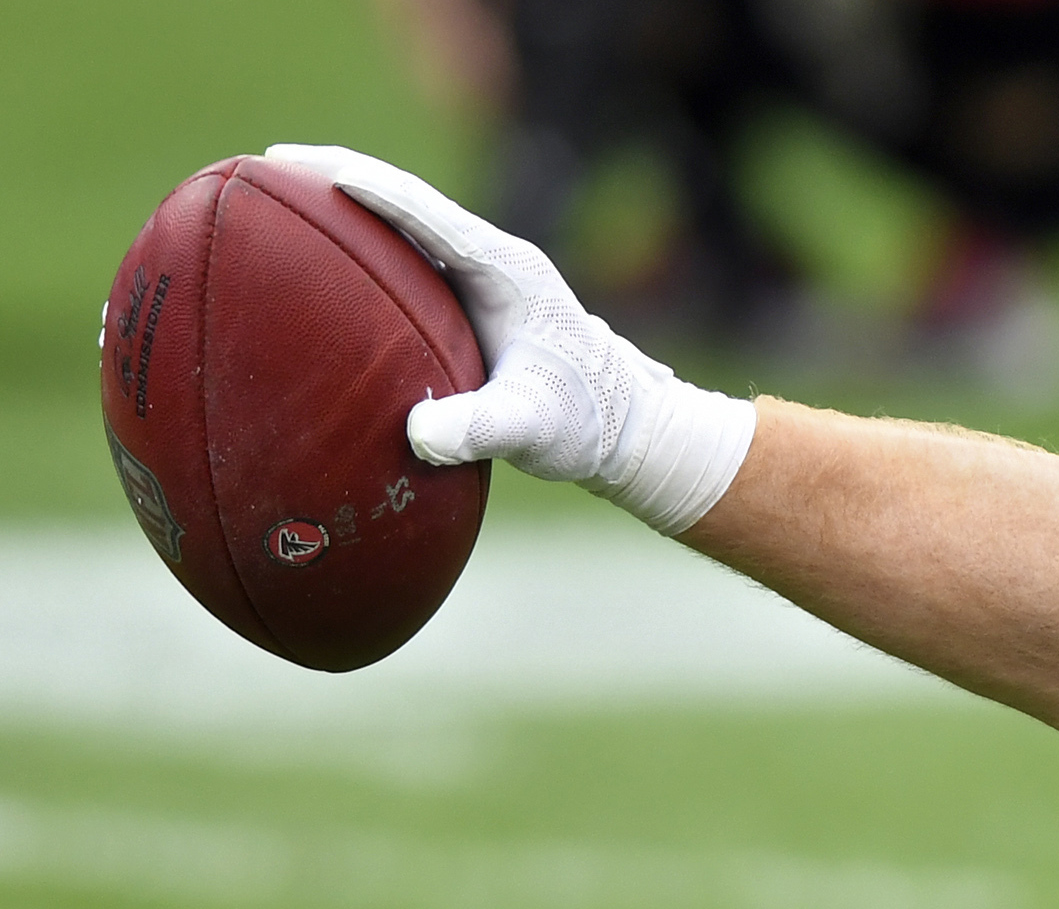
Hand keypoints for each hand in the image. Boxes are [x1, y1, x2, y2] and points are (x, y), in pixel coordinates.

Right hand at [258, 143, 754, 534]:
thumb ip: (482, 428)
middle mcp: (493, 262)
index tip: (297, 163)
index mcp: (505, 271)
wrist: (632, 431)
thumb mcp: (533, 431)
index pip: (423, 212)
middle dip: (335, 176)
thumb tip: (419, 435)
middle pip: (405, 201)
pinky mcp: (475, 302)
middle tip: (265, 162)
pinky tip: (323, 257)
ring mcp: (484, 279)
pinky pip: (411, 258)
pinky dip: (365, 246)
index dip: (360, 183)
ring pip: (406, 225)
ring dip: (346, 206)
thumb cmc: (588, 426)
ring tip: (277, 194)